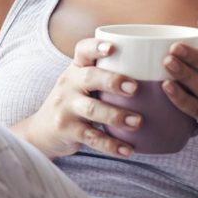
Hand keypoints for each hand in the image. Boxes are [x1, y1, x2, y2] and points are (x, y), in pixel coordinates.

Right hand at [15, 36, 144, 158]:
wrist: (41, 130)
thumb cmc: (74, 102)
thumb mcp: (81, 84)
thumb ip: (105, 76)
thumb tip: (156, 73)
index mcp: (76, 69)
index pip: (82, 51)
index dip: (96, 47)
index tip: (112, 48)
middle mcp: (68, 85)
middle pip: (89, 78)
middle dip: (112, 81)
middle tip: (134, 88)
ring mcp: (65, 107)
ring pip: (91, 109)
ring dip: (115, 116)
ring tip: (138, 122)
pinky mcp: (66, 130)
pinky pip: (91, 137)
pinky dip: (111, 145)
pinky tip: (128, 150)